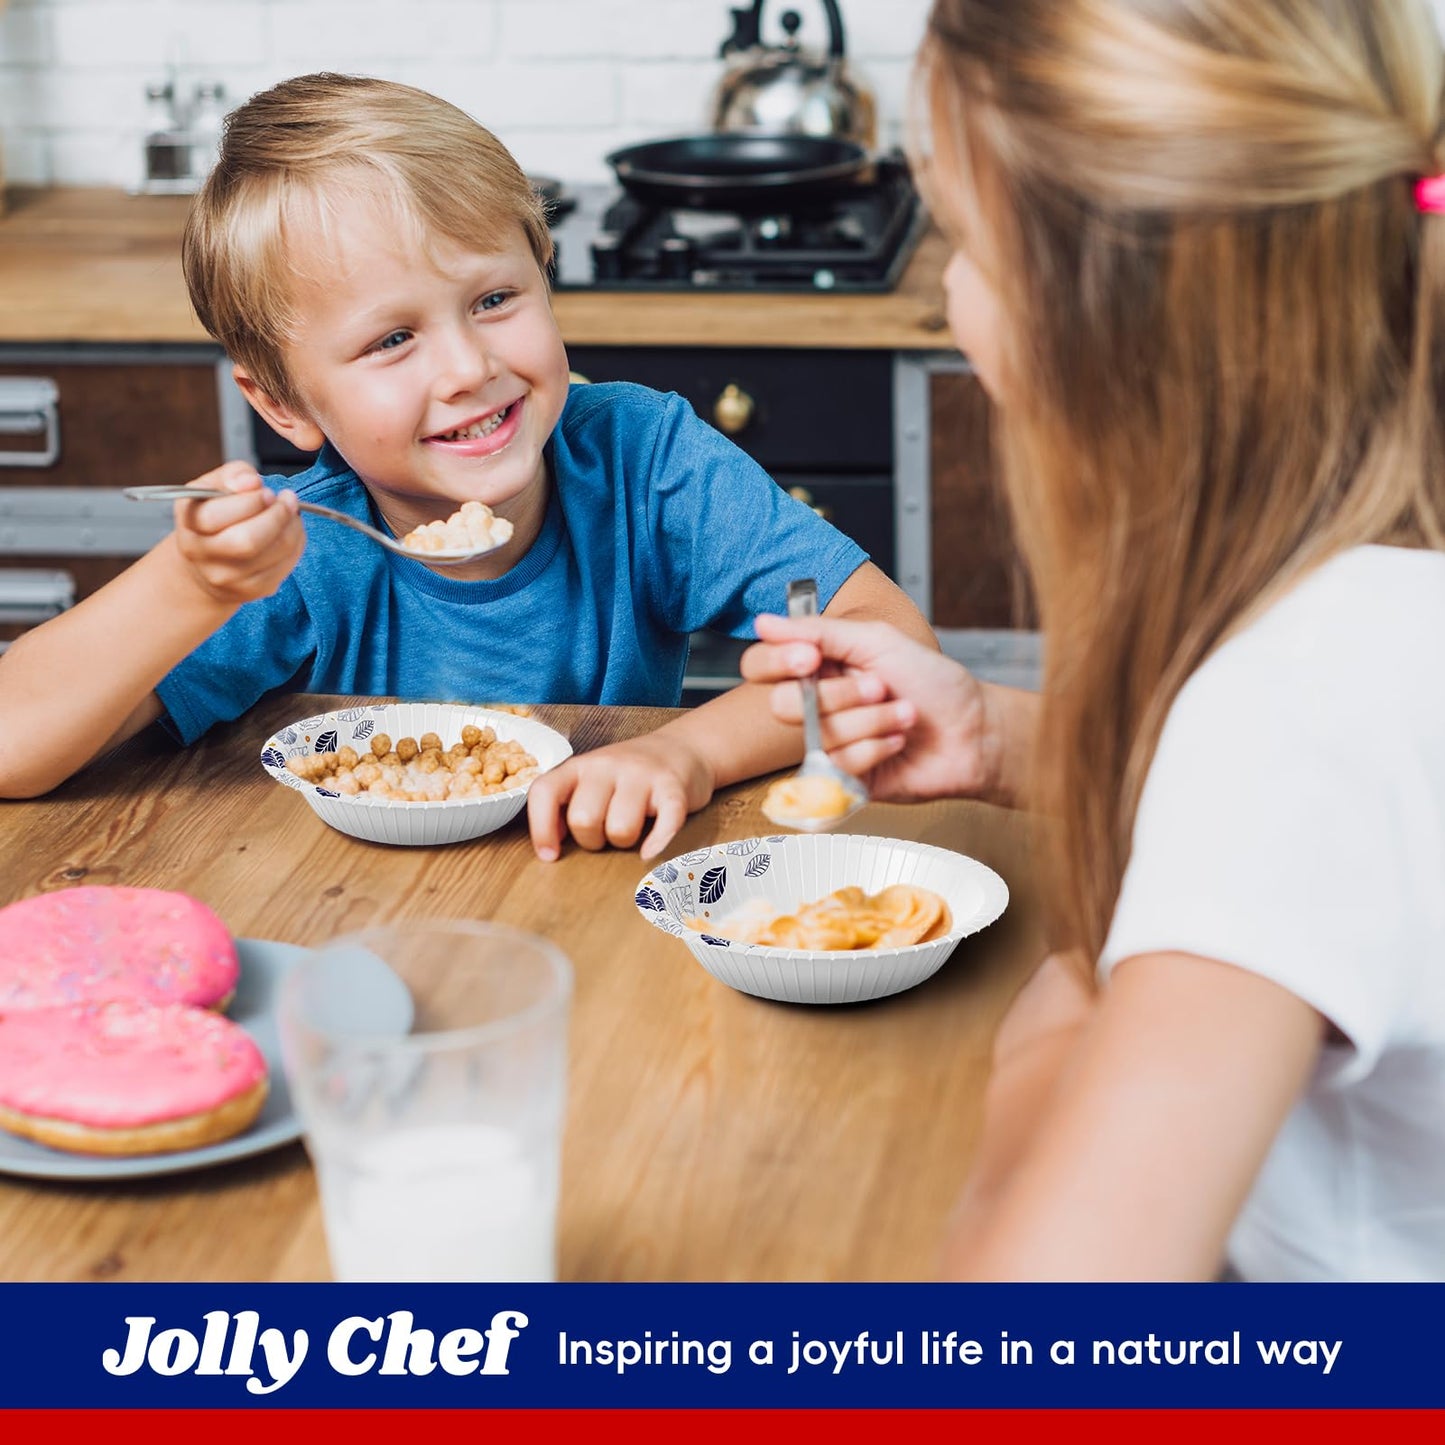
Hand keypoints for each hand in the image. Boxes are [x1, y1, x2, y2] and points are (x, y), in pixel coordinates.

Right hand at [171, 461, 304, 605]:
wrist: (205, 564)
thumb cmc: (214, 515)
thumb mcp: (213, 486)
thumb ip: (233, 475)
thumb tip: (251, 482)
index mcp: (189, 522)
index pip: (215, 516)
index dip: (249, 501)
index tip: (266, 491)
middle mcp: (202, 554)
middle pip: (247, 541)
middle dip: (277, 515)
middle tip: (286, 500)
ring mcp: (227, 577)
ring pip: (274, 552)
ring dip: (293, 527)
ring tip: (291, 512)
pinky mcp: (252, 590)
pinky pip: (286, 566)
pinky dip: (297, 544)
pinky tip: (290, 532)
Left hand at [526, 733, 714, 861]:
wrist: (683, 748)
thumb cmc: (630, 777)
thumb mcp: (592, 781)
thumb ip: (569, 807)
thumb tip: (550, 847)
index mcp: (580, 766)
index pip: (545, 792)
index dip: (541, 829)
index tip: (550, 855)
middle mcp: (607, 765)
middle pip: (583, 819)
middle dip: (593, 840)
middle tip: (606, 834)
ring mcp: (641, 774)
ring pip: (620, 829)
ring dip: (625, 842)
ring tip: (633, 832)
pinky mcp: (673, 787)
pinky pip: (664, 823)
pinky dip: (657, 844)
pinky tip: (652, 850)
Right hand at [740, 613, 998, 802]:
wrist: (974, 730)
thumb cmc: (933, 683)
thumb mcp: (877, 641)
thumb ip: (819, 631)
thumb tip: (764, 622)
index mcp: (817, 667)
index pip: (761, 665)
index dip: (778, 663)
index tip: (810, 658)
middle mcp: (816, 704)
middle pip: (782, 706)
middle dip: (838, 695)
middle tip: (879, 686)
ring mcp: (828, 743)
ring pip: (818, 735)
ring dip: (871, 721)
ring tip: (903, 714)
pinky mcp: (843, 778)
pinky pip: (839, 764)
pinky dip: (876, 748)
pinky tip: (898, 742)